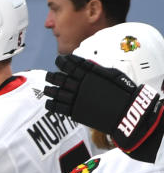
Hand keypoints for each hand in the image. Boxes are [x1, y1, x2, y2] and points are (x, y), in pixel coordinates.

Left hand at [45, 54, 163, 162]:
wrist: (126, 111)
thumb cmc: (123, 91)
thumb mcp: (112, 74)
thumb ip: (96, 69)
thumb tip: (86, 64)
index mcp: (90, 74)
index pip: (71, 65)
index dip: (63, 62)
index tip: (59, 60)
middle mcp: (80, 85)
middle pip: (61, 78)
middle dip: (53, 76)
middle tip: (48, 75)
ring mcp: (76, 98)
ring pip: (57, 92)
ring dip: (50, 89)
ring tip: (46, 88)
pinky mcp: (75, 112)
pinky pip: (58, 107)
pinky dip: (51, 104)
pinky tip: (48, 102)